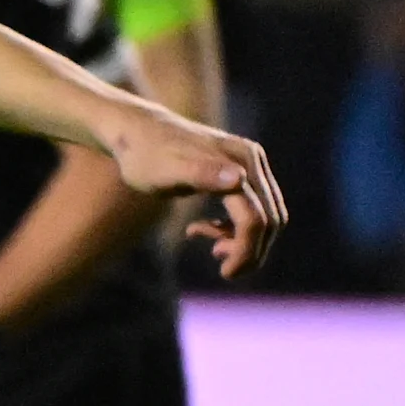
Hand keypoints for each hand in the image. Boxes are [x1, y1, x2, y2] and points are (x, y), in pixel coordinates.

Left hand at [98, 99, 284, 279]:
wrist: (134, 131)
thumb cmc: (144, 156)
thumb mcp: (165, 170)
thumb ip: (201, 174)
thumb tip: (239, 180)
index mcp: (239, 164)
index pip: (255, 219)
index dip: (246, 251)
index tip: (225, 274)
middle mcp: (251, 161)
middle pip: (270, 218)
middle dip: (250, 250)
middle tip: (222, 268)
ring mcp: (248, 164)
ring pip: (266, 214)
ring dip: (245, 240)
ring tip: (211, 247)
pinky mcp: (241, 170)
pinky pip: (253, 207)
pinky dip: (237, 227)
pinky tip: (202, 229)